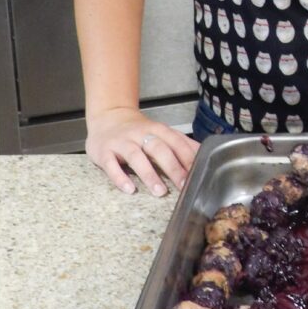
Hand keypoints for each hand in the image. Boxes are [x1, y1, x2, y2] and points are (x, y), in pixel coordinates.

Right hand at [85, 107, 199, 195]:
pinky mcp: (104, 152)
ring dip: (149, 174)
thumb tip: (203, 153)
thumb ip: (179, 142)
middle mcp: (140, 134)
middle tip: (183, 186)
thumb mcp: (160, 131)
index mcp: (157, 130)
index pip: (176, 142)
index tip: (197, 174)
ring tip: (160, 191)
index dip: (187, 157)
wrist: (108, 117)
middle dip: (172, 167)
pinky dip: (120, 177)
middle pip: (159, 149)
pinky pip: (111, 165)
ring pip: (136, 157)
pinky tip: (129, 189)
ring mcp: (122, 142)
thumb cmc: (139, 130)